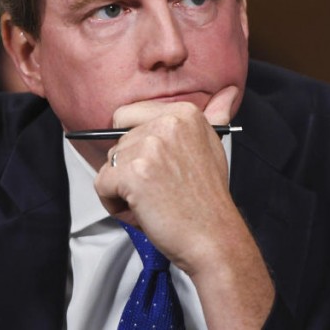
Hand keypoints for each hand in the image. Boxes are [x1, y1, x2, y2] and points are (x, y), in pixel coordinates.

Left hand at [93, 85, 273, 327]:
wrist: (214, 238)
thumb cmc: (208, 200)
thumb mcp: (213, 148)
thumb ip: (214, 117)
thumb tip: (228, 92)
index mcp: (184, 112)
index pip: (128, 117)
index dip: (136, 148)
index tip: (158, 167)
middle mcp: (167, 123)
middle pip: (118, 143)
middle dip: (131, 171)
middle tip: (161, 190)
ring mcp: (149, 146)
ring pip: (109, 165)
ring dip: (123, 189)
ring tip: (154, 202)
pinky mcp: (133, 173)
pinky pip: (101, 185)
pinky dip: (114, 204)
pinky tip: (142, 211)